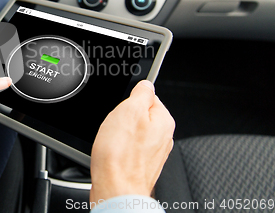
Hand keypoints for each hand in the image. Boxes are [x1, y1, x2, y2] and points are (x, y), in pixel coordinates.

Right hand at [90, 80, 174, 202]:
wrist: (116, 190)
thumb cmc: (121, 155)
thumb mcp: (129, 110)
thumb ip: (141, 93)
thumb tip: (146, 84)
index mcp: (163, 120)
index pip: (147, 96)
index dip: (129, 99)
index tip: (120, 107)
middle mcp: (162, 137)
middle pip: (138, 115)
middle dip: (122, 118)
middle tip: (114, 126)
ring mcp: (152, 153)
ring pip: (130, 133)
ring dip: (118, 135)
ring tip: (112, 142)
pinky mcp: (140, 165)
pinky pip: (126, 149)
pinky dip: (117, 149)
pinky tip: (111, 153)